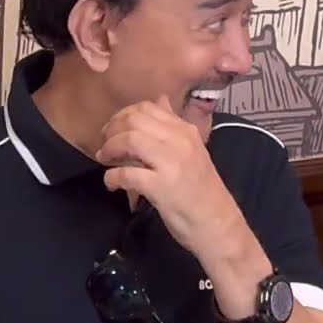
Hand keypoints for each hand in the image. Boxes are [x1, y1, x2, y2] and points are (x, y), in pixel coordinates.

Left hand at [96, 95, 244, 251]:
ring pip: (129, 140)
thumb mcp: (192, 150)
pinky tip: (112, 183)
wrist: (218, 223)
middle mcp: (180, 141)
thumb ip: (173, 125)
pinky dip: (112, 177)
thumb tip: (160, 99)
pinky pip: (125, 173)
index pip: (148, 107)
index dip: (123, 115)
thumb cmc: (202, 190)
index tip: (114, 130)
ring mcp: (171, 163)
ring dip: (109, 150)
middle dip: (112, 130)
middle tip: (105, 145)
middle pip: (134, 120)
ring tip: (105, 160)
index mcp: (186, 131)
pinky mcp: (161, 187)